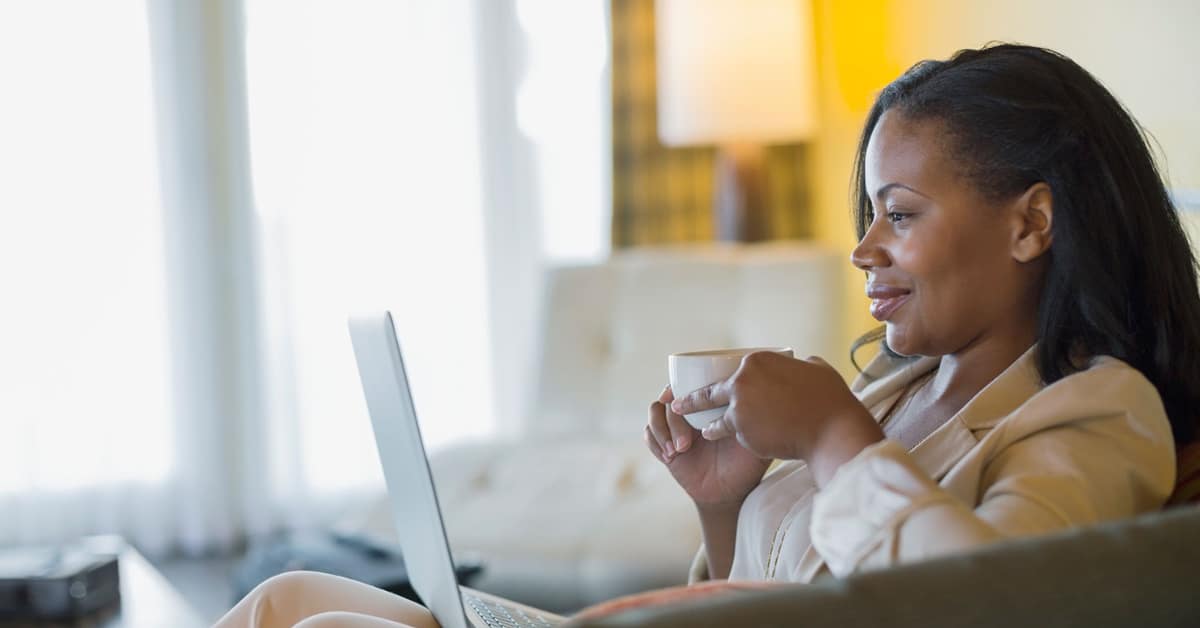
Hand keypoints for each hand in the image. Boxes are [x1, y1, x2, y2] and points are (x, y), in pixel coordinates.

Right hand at [645, 386, 770, 509]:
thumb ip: (755, 421)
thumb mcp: (755, 441)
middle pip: (669, 398)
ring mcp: (676, 427)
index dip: (677, 387)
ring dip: (662, 430)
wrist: (729, 493)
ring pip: (655, 411)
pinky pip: (648, 434)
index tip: (676, 400)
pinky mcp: (666, 444)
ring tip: (677, 451)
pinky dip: (655, 442)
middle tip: (685, 444)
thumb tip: (755, 400)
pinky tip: (670, 457)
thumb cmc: (746, 466)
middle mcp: (692, 411)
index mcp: (710, 405)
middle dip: (673, 421)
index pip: (688, 384)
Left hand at [670, 352, 883, 485]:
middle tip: (678, 403)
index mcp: (757, 361)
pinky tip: (717, 439)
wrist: (831, 430)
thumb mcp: (815, 369)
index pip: (738, 370)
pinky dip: (723, 435)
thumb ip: (802, 366)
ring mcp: (739, 408)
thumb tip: (805, 363)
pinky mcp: (742, 431)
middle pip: (712, 391)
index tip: (726, 386)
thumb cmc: (829, 399)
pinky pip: (729, 433)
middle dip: (693, 399)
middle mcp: (742, 381)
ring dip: (707, 423)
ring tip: (700, 428)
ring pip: (717, 416)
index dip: (734, 381)